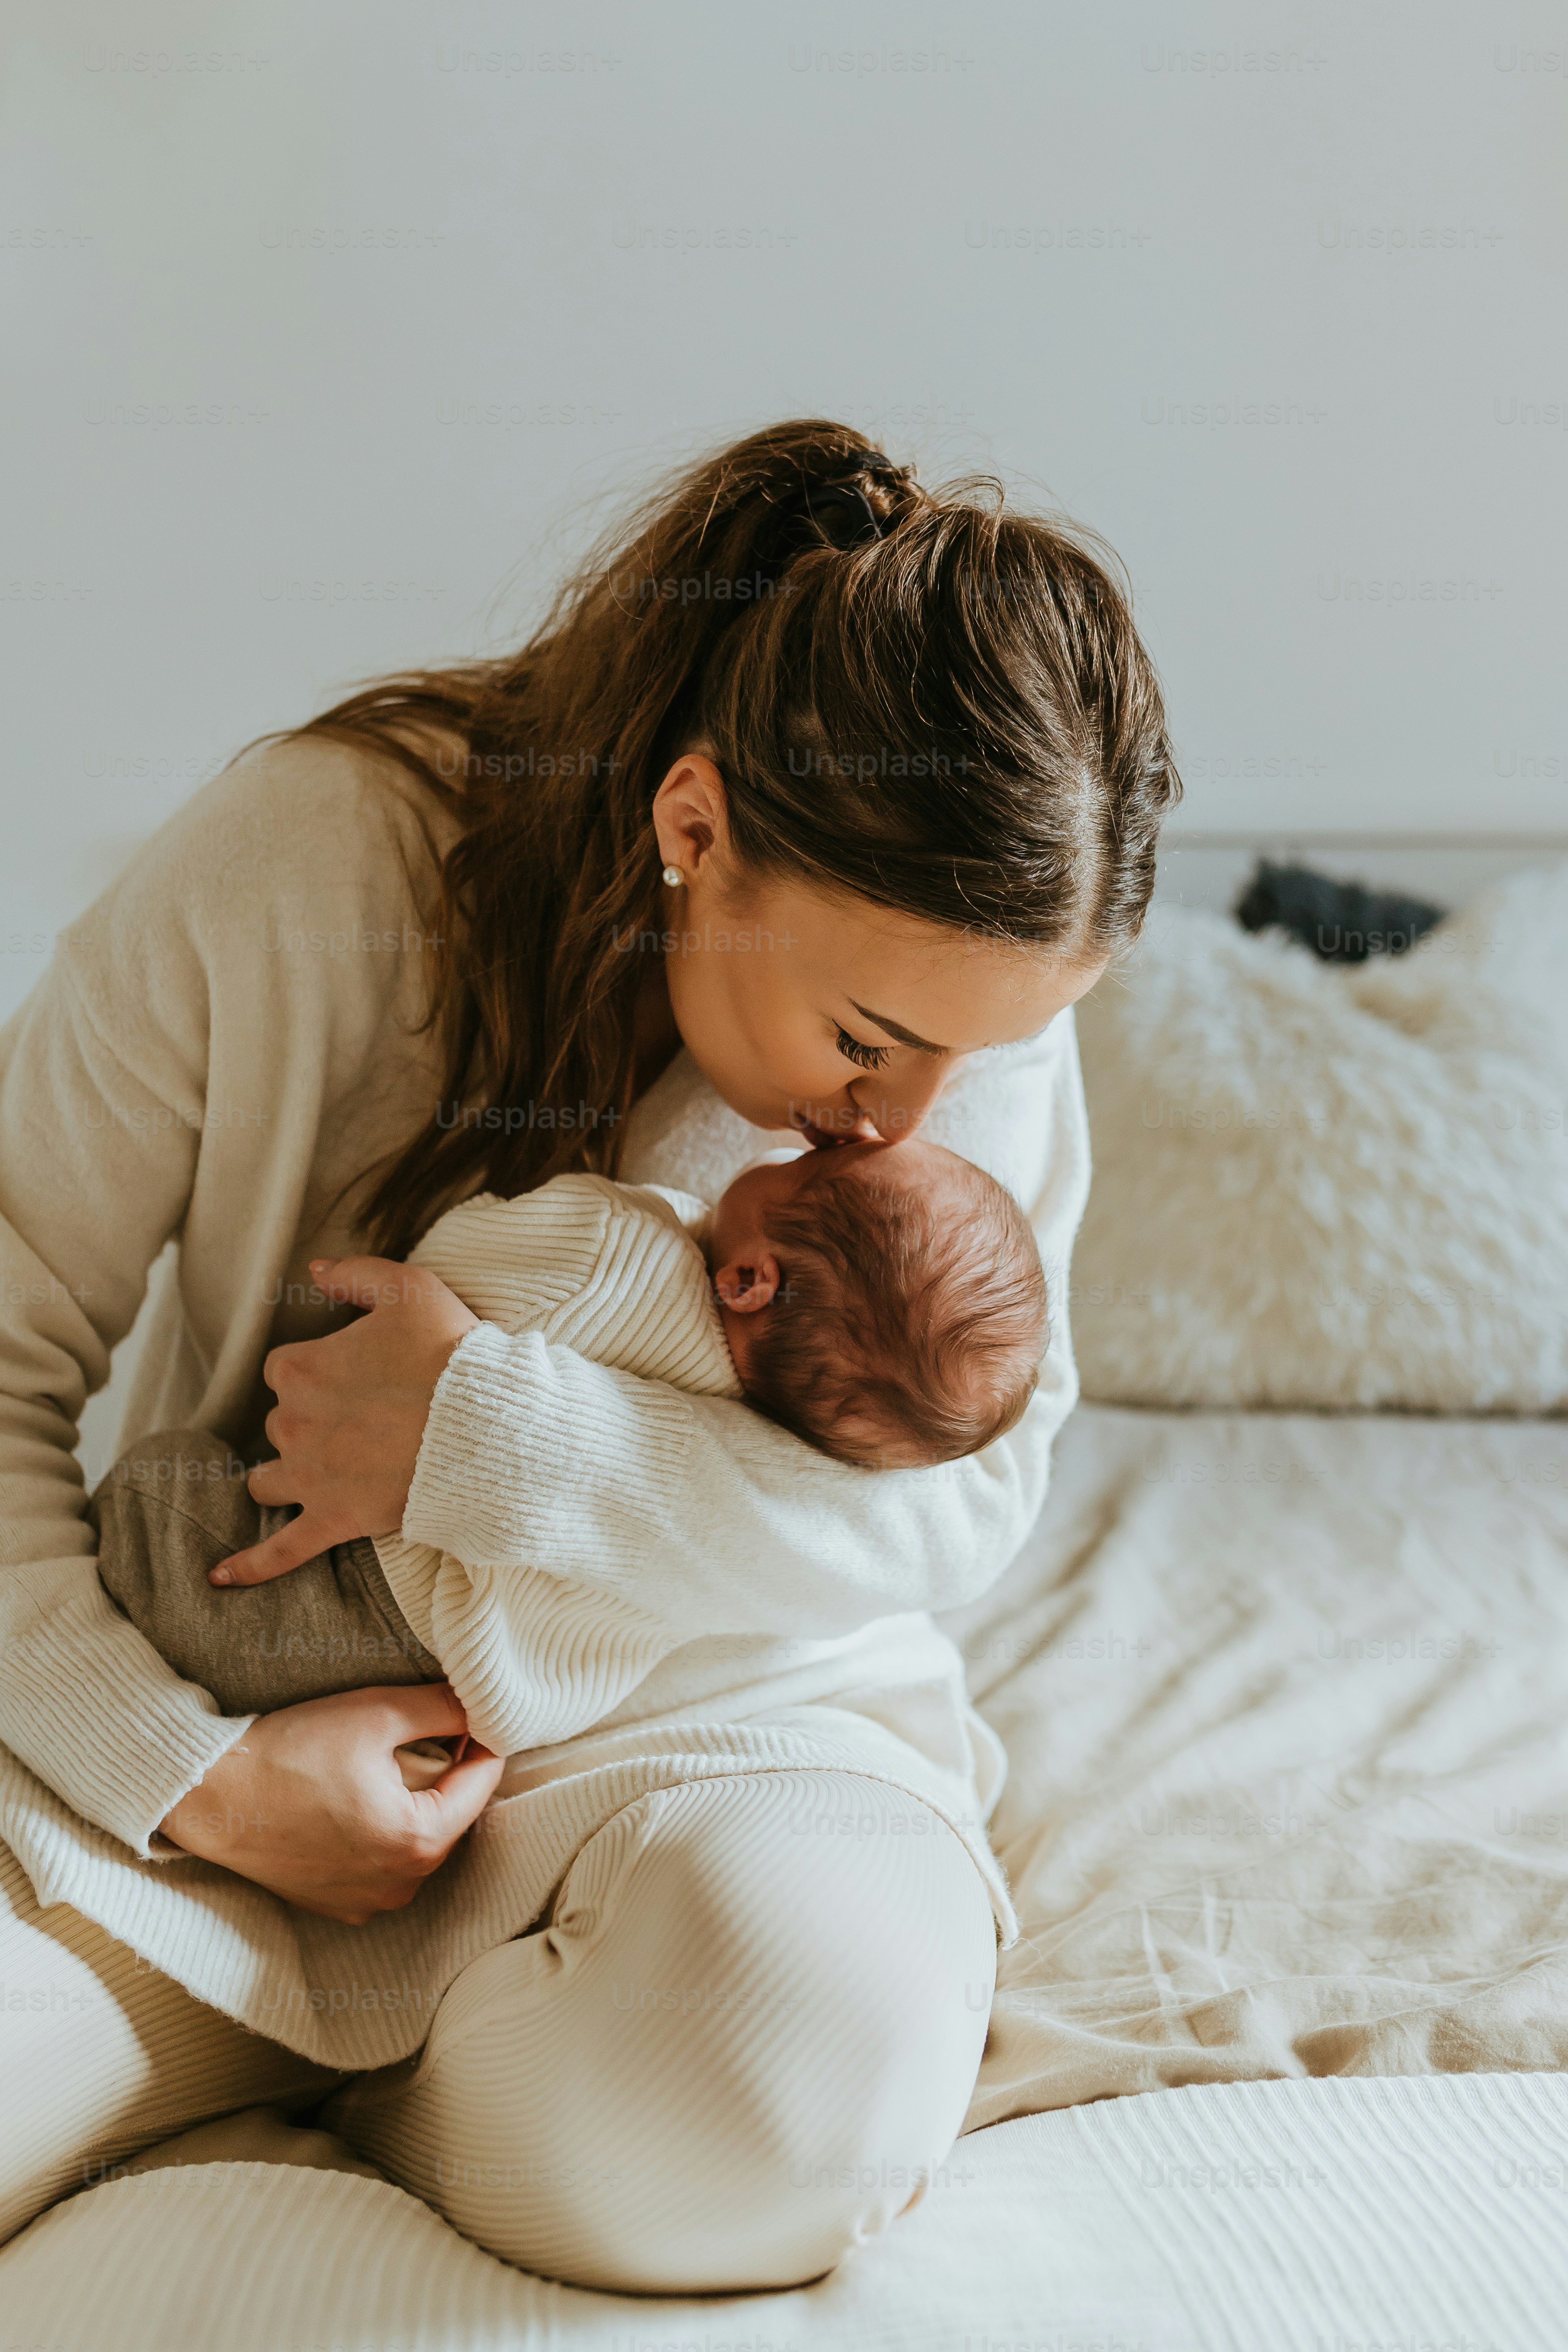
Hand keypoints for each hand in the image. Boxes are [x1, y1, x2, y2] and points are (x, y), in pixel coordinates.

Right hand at [158, 1685, 503, 1921]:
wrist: (210, 1795)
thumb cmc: (291, 1751)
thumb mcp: (376, 1713)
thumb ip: (441, 1708)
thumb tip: (482, 1705)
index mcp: (419, 1842)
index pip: (482, 1781)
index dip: (480, 1739)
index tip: (470, 1711)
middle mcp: (400, 1886)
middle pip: (452, 1816)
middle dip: (448, 1773)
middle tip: (428, 1731)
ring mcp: (367, 1903)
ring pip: (418, 1841)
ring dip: (415, 1804)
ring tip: (385, 1765)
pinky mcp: (337, 1906)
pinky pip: (383, 1865)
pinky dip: (381, 1832)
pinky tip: (354, 1800)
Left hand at [212, 1256, 479, 1585]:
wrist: (490, 1425)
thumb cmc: (451, 1354)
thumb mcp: (411, 1289)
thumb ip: (356, 1272)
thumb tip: (315, 1269)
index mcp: (300, 1369)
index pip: (284, 1370)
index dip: (320, 1371)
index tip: (357, 1375)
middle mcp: (293, 1424)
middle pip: (281, 1425)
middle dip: (312, 1423)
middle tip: (365, 1419)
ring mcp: (311, 1478)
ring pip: (269, 1481)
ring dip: (287, 1476)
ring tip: (318, 1474)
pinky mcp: (333, 1520)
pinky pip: (279, 1551)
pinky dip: (247, 1566)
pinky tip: (218, 1576)